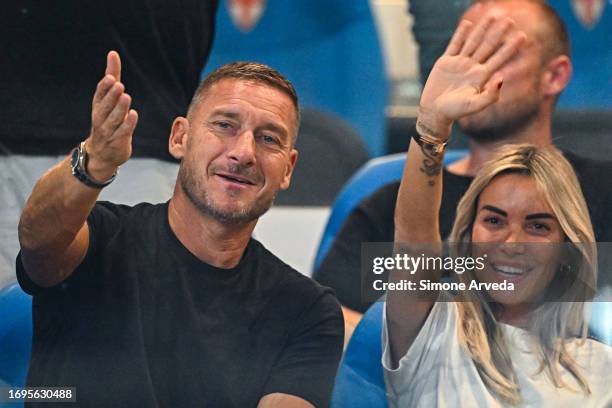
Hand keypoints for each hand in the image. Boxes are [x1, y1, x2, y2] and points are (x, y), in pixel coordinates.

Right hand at [85, 51, 138, 180]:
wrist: (102, 154)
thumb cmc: (106, 120)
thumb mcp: (108, 98)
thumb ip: (111, 77)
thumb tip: (113, 54)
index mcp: (97, 107)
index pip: (98, 96)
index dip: (104, 88)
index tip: (111, 78)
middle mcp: (100, 118)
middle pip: (105, 107)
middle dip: (112, 96)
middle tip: (119, 85)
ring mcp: (108, 132)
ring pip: (113, 119)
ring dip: (120, 108)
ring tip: (126, 97)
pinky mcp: (117, 142)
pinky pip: (122, 132)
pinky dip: (127, 124)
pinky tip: (133, 115)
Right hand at [418, 13, 525, 137]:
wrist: (434, 112)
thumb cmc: (455, 111)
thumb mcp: (474, 105)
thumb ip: (490, 95)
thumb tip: (501, 77)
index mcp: (481, 77)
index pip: (499, 59)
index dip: (510, 48)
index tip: (522, 36)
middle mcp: (472, 68)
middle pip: (488, 46)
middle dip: (499, 33)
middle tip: (510, 20)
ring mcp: (459, 63)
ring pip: (473, 42)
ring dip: (482, 29)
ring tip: (492, 15)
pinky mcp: (445, 62)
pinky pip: (454, 45)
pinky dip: (460, 34)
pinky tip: (467, 24)